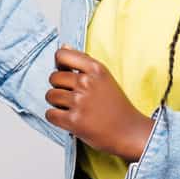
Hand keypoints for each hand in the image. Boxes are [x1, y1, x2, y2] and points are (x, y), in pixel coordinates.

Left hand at [45, 44, 154, 161]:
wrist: (129, 131)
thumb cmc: (116, 106)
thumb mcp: (104, 77)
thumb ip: (83, 62)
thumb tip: (63, 47)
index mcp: (96, 69)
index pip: (62, 55)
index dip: (59, 64)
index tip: (63, 71)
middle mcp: (87, 83)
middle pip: (54, 77)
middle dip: (58, 87)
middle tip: (71, 95)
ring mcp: (80, 102)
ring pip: (50, 96)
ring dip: (56, 103)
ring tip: (70, 107)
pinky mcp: (74, 121)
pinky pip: (50, 114)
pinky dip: (55, 117)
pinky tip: (67, 118)